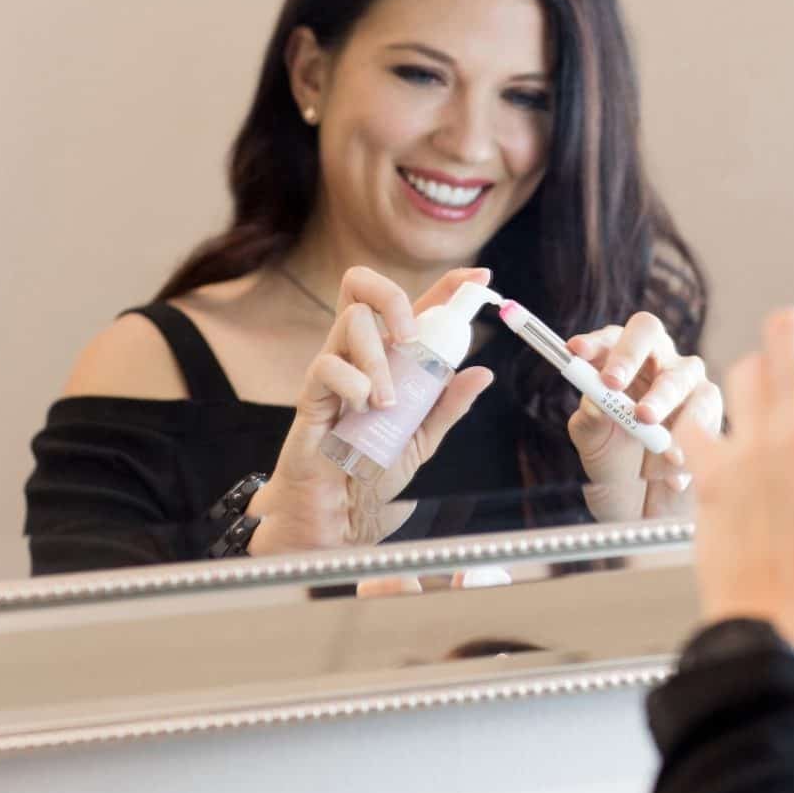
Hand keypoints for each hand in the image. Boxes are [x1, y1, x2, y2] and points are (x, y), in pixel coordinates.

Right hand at [249, 266, 494, 553]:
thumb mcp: (424, 439)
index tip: (478, 278)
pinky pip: (327, 366)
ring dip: (378, 360)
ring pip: (351, 322)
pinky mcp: (311, 393)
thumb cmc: (374, 472)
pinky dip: (353, 384)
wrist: (340, 514)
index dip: (446, 285)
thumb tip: (482, 373)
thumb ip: (449, 405)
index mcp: (393, 357)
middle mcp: (361, 354)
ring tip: (388, 404)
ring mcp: (334, 368)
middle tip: (412, 338)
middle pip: (363, 287)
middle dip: (394, 297)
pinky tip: (362, 410)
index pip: (416, 305)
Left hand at [565, 312, 722, 520]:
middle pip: (647, 332)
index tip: (576, 351)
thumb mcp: (592, 443)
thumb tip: (595, 402)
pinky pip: (705, 409)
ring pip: (680, 373)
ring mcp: (686, 380)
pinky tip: (672, 463)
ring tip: (645, 422)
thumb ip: (590, 421)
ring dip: (661, 397)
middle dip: (628, 356)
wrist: (644, 502)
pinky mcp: (709, 406)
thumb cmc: (614, 460)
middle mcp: (654, 359)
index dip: (594, 341)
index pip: (608, 337)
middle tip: (611, 384)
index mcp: (618, 360)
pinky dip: (687, 434)